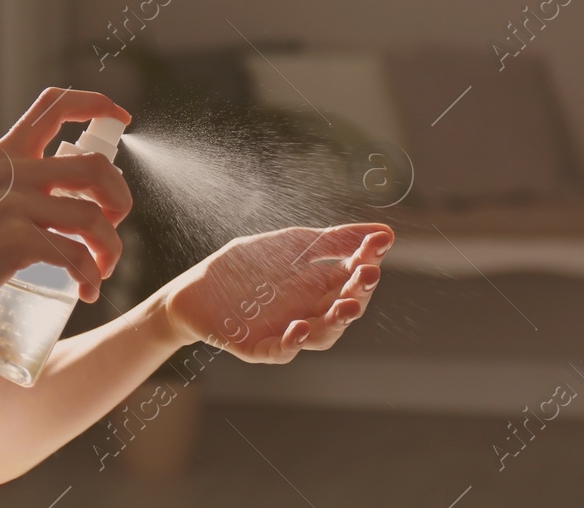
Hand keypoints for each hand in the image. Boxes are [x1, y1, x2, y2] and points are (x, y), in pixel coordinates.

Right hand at [0, 88, 133, 334]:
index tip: (122, 118)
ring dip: (111, 247)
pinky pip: (74, 255)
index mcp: (4, 155)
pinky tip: (88, 290)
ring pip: (93, 216)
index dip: (96, 103)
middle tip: (114, 224)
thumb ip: (20, 187)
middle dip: (120, 197)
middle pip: (95, 166)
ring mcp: (11, 205)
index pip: (54, 104)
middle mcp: (10, 172)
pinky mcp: (12, 241)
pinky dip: (90, 276)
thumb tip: (78, 193)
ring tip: (102, 268)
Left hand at [157, 223, 393, 363]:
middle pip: (344, 309)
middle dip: (359, 293)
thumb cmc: (250, 266)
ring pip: (320, 335)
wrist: (197, 288)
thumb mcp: (294, 245)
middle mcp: (311, 313)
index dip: (368, 262)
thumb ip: (335, 240)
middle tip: (369, 275)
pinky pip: (279, 350)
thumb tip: (386, 232)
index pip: (354, 278)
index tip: (380, 244)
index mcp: (321, 288)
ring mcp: (287, 332)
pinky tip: (298, 328)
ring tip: (347, 306)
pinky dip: (291, 343)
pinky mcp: (258, 347)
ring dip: (335, 322)